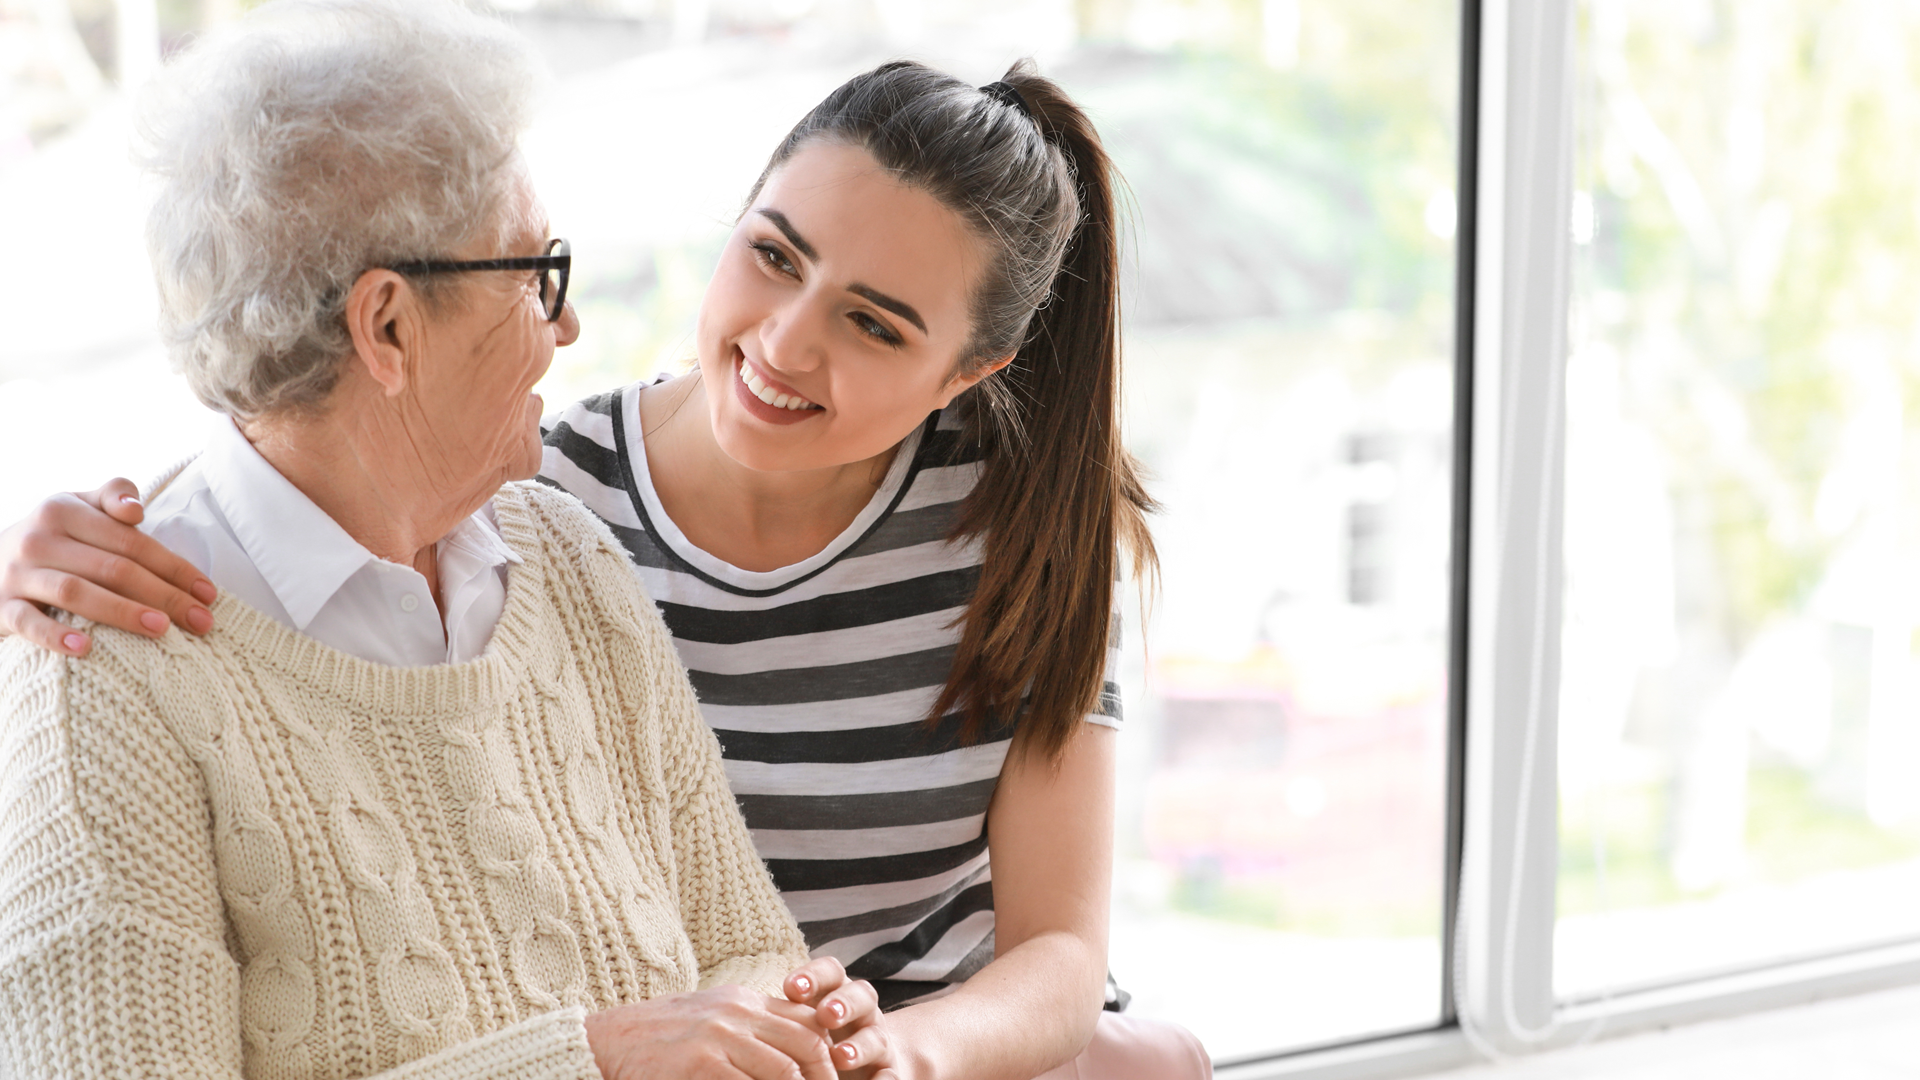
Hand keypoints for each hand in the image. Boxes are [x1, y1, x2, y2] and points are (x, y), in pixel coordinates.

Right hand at [0, 479, 215, 655]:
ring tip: (162, 629)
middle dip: (162, 594)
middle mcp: (38, 539)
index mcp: (64, 510)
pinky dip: (55, 636)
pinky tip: (85, 648)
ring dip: (122, 611)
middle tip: (200, 620)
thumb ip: (112, 495)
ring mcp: (17, 574)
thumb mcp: (78, 506)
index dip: (174, 567)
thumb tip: (136, 509)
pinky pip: (27, 623)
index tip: (208, 593)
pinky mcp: (0, 606)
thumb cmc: (54, 537)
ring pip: (75, 592)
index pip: (131, 541)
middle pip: (112, 568)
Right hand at [584, 985, 836, 1079]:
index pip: (806, 1020)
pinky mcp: (700, 1063)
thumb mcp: (709, 1022)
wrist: (604, 1042)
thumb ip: (747, 1031)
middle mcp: (737, 1013)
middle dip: (826, 1077)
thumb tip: (788, 1059)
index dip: (830, 1054)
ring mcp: (719, 1037)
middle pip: (807, 1043)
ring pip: (784, 1071)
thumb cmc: (658, 1040)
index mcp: (743, 1001)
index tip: (836, 1079)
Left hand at [783, 958, 896, 1078]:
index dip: (814, 976)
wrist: (855, 1071)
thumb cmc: (806, 1045)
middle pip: (860, 995)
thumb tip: (730, 1025)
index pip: (830, 972)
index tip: (791, 988)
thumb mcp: (792, 1030)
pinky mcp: (887, 1070)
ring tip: (840, 1056)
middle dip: (843, 1003)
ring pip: (876, 1035)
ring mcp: (877, 1040)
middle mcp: (861, 1012)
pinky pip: (890, 1074)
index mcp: (835, 994)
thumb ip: (774, 1024)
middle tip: (825, 1014)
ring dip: (860, 1044)